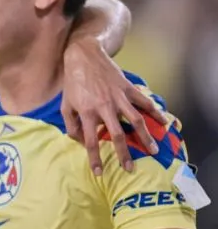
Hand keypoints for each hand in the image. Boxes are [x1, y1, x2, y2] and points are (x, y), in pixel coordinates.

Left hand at [62, 40, 165, 174]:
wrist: (84, 56)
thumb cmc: (73, 83)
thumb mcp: (65, 105)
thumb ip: (71, 125)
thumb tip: (79, 142)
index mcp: (87, 112)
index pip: (91, 141)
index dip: (95, 158)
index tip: (99, 173)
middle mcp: (104, 106)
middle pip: (118, 135)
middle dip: (124, 154)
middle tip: (130, 168)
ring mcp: (118, 97)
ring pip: (136, 120)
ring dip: (145, 137)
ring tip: (153, 150)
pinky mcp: (128, 88)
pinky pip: (144, 102)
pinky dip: (155, 112)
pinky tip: (163, 122)